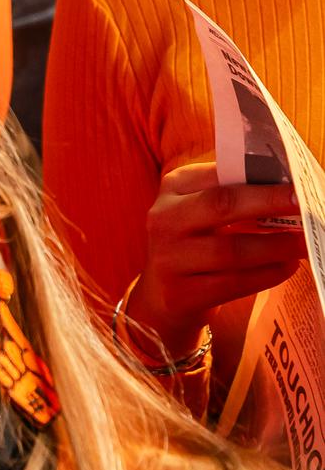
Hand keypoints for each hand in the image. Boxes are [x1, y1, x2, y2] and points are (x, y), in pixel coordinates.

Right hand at [127, 161, 304, 354]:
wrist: (163, 292)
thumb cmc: (195, 240)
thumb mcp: (200, 208)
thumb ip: (232, 193)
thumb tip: (286, 188)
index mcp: (172, 189)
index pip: (217, 176)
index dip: (258, 177)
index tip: (294, 180)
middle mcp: (164, 220)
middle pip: (220, 205)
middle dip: (269, 202)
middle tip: (305, 205)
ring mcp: (169, 259)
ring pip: (231, 251)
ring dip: (275, 246)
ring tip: (304, 243)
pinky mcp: (182, 293)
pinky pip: (233, 283)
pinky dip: (267, 274)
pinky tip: (287, 266)